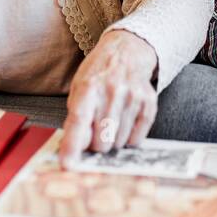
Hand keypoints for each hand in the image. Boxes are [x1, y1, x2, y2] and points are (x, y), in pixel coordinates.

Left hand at [58, 30, 158, 167]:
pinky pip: (137, 139)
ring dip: (112, 140)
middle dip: (95, 144)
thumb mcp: (78, 88)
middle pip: (101, 141)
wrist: (126, 52)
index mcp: (89, 88)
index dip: (72, 145)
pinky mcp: (149, 103)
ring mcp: (133, 97)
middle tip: (95, 130)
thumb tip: (76, 148)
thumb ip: (76, 118)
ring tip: (110, 121)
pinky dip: (128, 138)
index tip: (67, 165)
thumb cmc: (98, 74)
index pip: (79, 122)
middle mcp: (112, 92)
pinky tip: (124, 122)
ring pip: (119, 142)